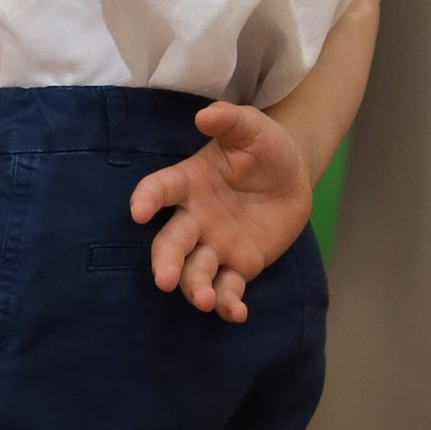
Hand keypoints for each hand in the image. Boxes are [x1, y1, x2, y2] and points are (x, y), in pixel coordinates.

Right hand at [129, 102, 315, 323]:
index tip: (138, 212)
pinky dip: (229, 305)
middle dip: (167, 262)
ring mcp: (214, 246)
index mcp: (188, 183)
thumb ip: (230, 121)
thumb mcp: (253, 128)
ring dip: (195, 288)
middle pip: (171, 243)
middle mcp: (193, 219)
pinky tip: (236, 313)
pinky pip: (228, 289)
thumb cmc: (264, 148)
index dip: (147, 200)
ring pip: (195, 271)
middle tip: (165, 280)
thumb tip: (206, 116)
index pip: (159, 191)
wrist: (292, 176)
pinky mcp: (238, 267)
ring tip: (204, 300)